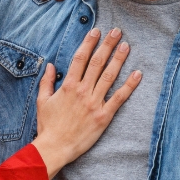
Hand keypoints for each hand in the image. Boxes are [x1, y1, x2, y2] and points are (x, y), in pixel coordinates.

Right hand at [30, 28, 140, 176]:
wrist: (55, 147)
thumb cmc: (48, 126)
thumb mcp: (42, 101)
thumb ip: (46, 82)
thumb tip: (50, 65)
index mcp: (68, 86)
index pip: (80, 58)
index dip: (89, 43)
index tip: (96, 31)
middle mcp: (82, 91)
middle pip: (97, 63)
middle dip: (107, 45)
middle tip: (117, 32)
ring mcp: (94, 103)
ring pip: (109, 76)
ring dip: (119, 59)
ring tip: (126, 46)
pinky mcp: (104, 116)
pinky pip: (119, 98)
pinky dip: (129, 85)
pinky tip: (137, 74)